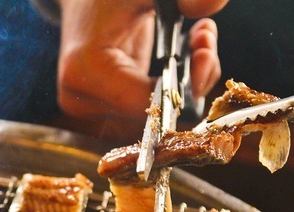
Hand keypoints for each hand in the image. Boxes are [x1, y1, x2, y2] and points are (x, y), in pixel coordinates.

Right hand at [57, 0, 227, 140]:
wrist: (82, 3)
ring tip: (195, 42)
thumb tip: (212, 3)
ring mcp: (91, 111)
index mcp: (82, 71)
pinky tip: (183, 56)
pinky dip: (172, 89)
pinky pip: (149, 113)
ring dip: (186, 84)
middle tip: (204, 41)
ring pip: (155, 117)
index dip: (184, 87)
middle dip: (189, 82)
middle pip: (152, 115)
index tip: (205, 54)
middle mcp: (81, 101)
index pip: (143, 103)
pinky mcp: (103, 113)